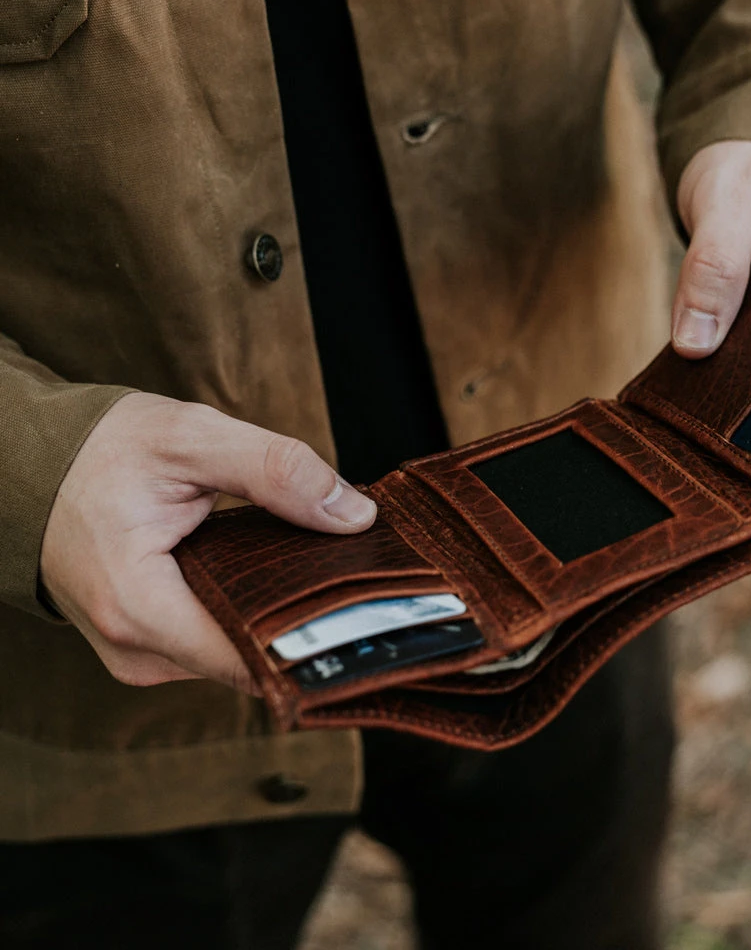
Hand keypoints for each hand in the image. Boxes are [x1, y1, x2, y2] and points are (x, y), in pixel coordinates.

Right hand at [40, 392, 375, 694]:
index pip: (254, 656)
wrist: (30, 464)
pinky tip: (278, 572)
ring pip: (240, 651)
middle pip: (254, 657)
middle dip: (311, 618)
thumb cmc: (99, 451)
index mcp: (140, 608)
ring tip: (320, 565)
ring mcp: (142, 655)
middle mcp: (138, 651)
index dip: (321, 634)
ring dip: (282, 612)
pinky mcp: (151, 644)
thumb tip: (354, 515)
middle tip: (360, 574)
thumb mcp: (192, 438)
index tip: (373, 609)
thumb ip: (275, 471)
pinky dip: (252, 607)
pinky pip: (219, 638)